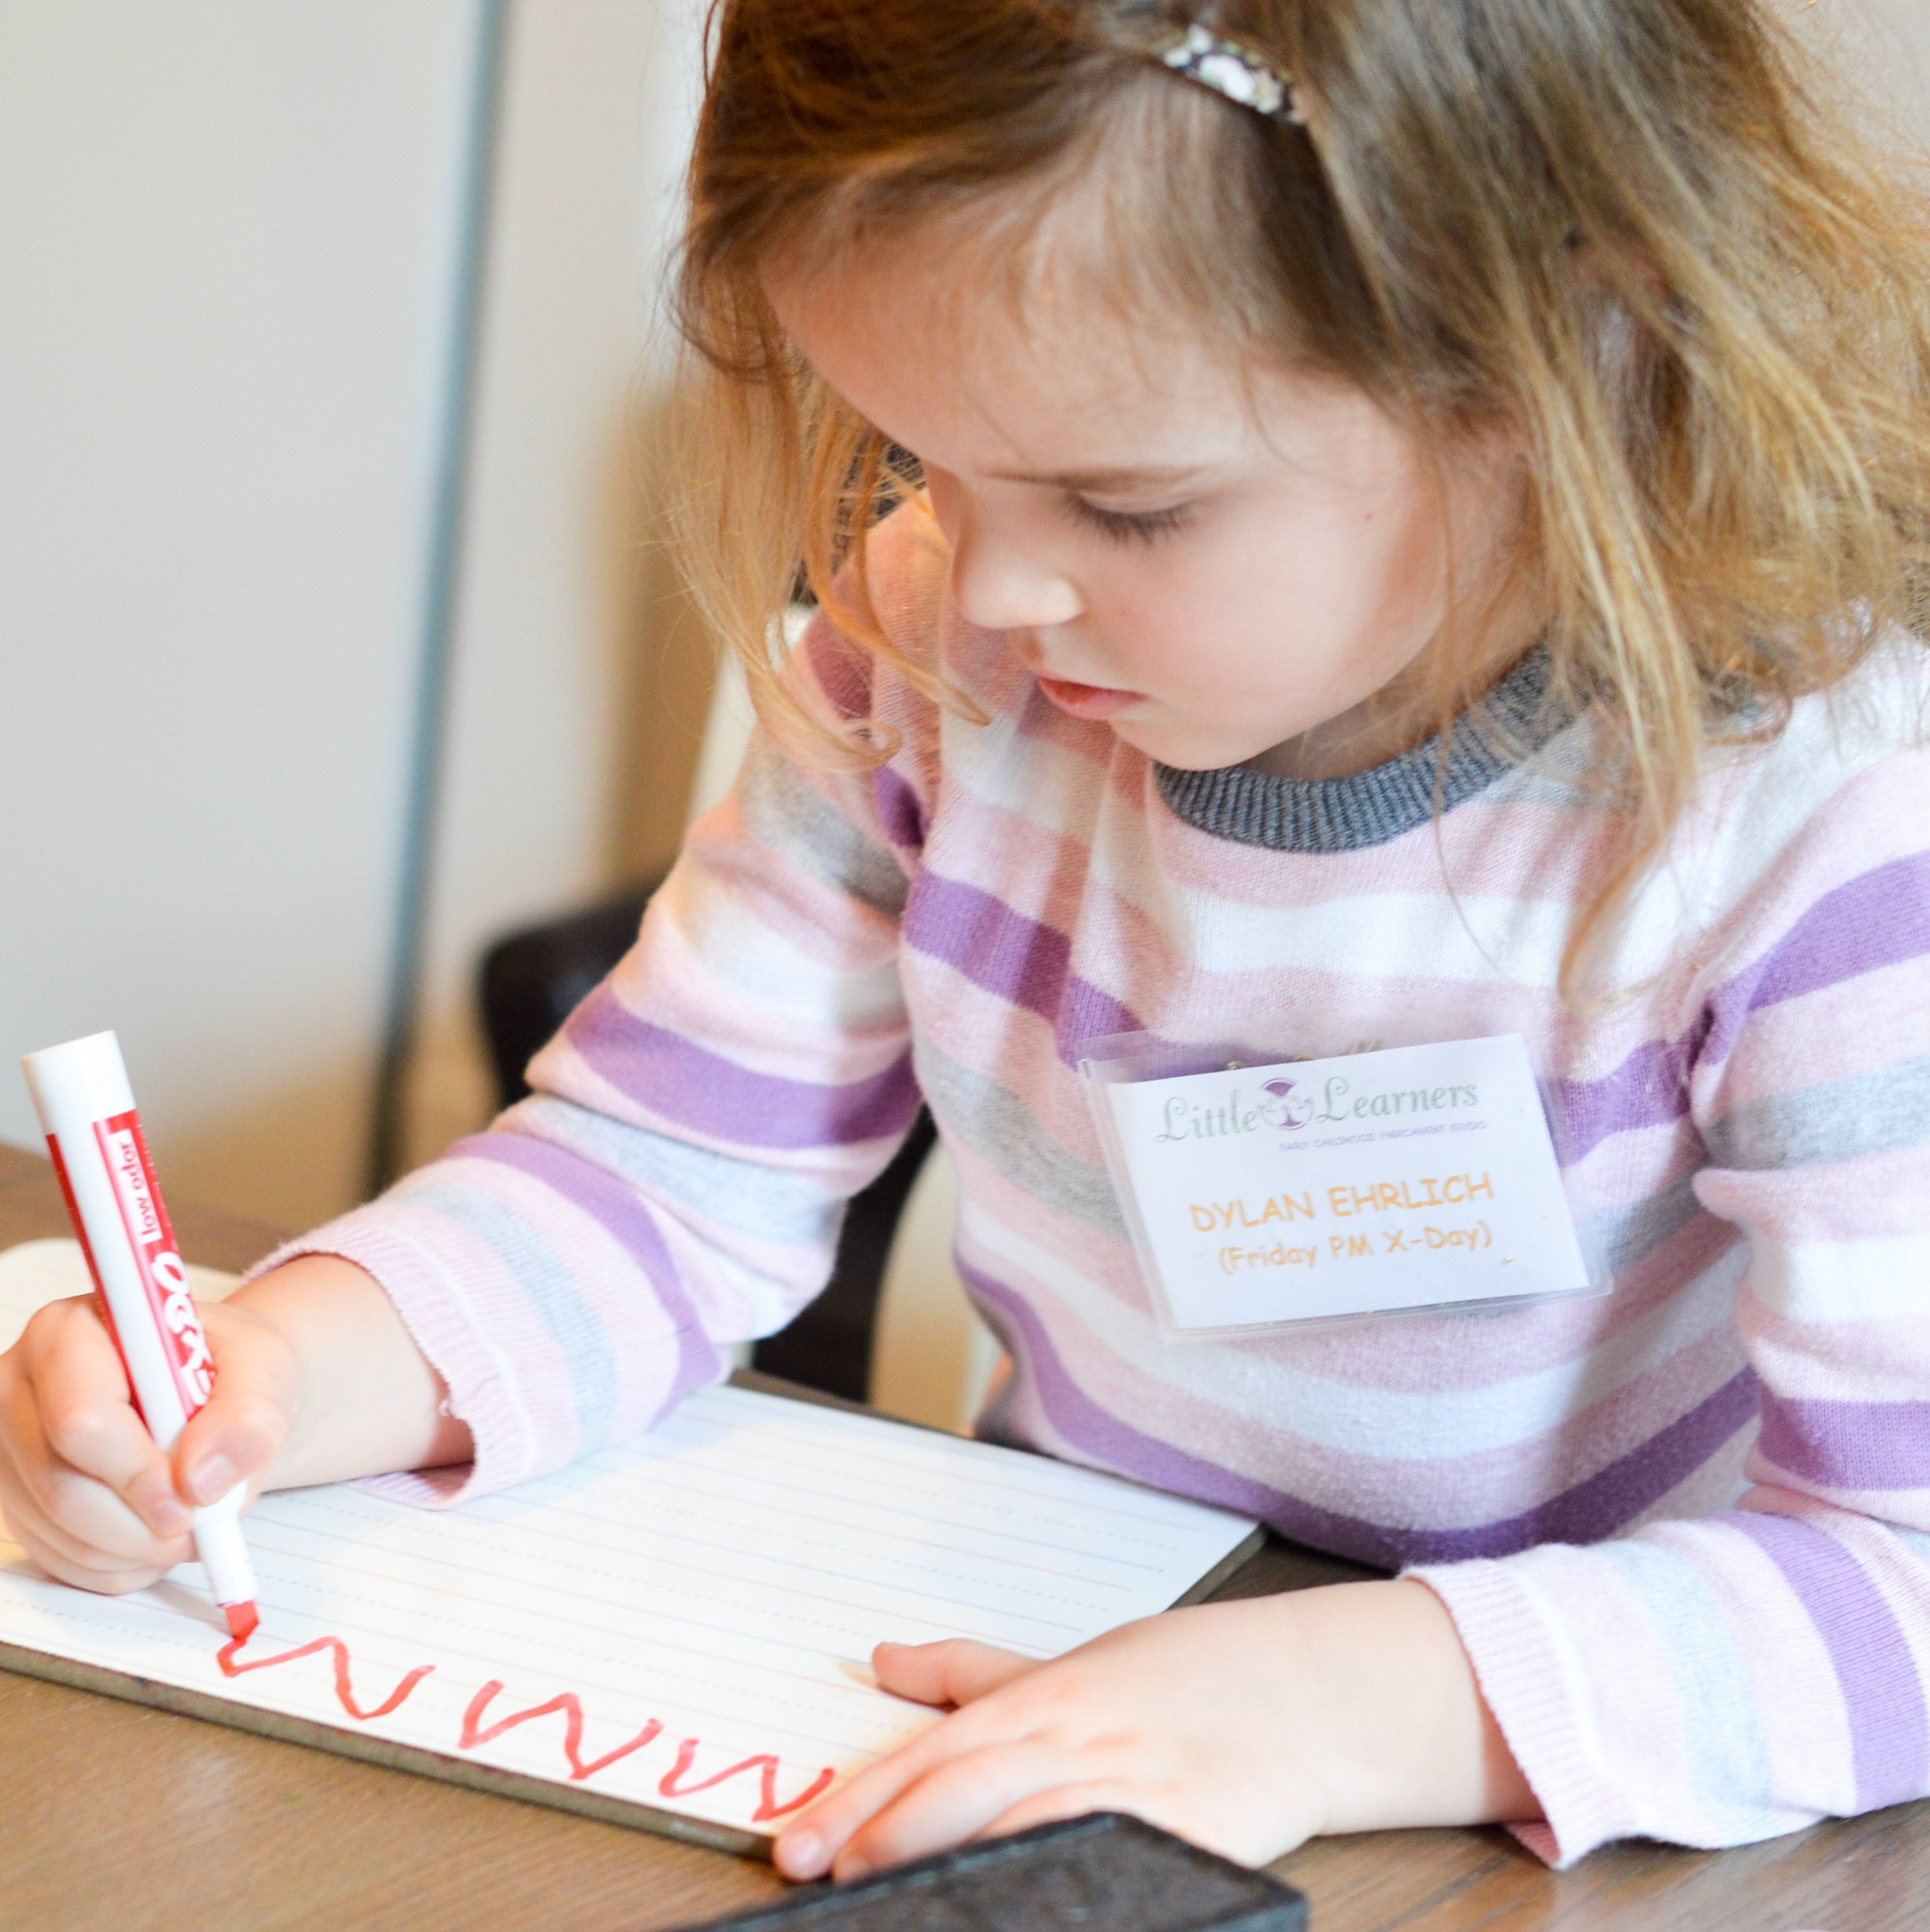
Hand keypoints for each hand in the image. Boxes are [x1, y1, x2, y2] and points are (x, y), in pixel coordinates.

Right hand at [0, 1293, 298, 1592]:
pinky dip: (117, 1564)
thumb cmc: (231, 1369)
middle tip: (199, 1527)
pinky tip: (156, 1536)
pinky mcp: (17, 1497)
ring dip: (134, 1548)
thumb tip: (201, 1478)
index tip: (192, 1497)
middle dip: (140, 1523)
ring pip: (57, 1530)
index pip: (82, 1419)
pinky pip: (57, 1556)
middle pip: (61, 1485)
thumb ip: (248, 1416)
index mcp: (70, 1331)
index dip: (137, 1471)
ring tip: (190, 1525)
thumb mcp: (265, 1370)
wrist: (216, 1393)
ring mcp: (10, 1447)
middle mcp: (20, 1385)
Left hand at [774, 1581, 1534, 1880]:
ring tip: (898, 1900)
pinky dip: (1074, 1885)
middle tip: (825, 1873)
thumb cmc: (1183, 1676)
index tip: (798, 1842)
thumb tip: (883, 1659)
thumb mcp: (1074, 1661)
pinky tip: (1033, 1909)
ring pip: (1031, 1827)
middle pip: (969, 1788)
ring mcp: (1138, 1787)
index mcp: (1047, 1696)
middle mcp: (1082, 1738)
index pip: (934, 1751)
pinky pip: (1118, 1865)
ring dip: (963, 1864)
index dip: (862, 1798)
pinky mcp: (1192, 1835)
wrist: (1308, 1688)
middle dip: (892, 1833)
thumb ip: (974, 1671)